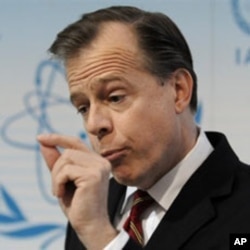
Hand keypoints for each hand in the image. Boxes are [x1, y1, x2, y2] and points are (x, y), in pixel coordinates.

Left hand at [37, 134, 117, 248]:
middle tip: (57, 188)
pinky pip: (66, 170)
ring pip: (66, 158)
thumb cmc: (77, 204)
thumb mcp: (63, 179)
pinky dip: (58, 182)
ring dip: (56, 176)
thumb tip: (44, 143)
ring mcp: (99, 167)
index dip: (58, 138)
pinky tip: (61, 194)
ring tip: (59, 191)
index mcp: (97, 161)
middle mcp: (101, 161)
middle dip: (56, 169)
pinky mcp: (93, 175)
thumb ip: (56, 161)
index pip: (76, 142)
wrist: (89, 225)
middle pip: (68, 151)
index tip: (40, 138)